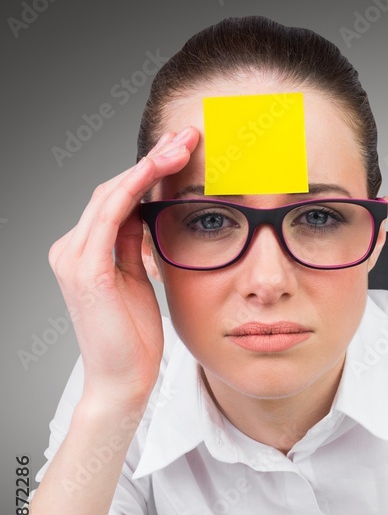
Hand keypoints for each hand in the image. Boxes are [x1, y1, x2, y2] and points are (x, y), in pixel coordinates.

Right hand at [47, 126, 199, 407]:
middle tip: (188, 135)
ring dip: (148, 165)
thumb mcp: (140, 280)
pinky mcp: (85, 270)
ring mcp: (74, 257)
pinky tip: (157, 171)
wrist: (123, 380)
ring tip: (182, 145)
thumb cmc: (135, 337)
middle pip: (113, 188)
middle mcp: (72, 248)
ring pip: (111, 194)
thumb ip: (138, 246)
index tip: (184, 149)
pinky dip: (133, 189)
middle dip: (153, 158)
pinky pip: (110, 217)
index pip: (118, 197)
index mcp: (86, 251)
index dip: (150, 169)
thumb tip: (152, 213)